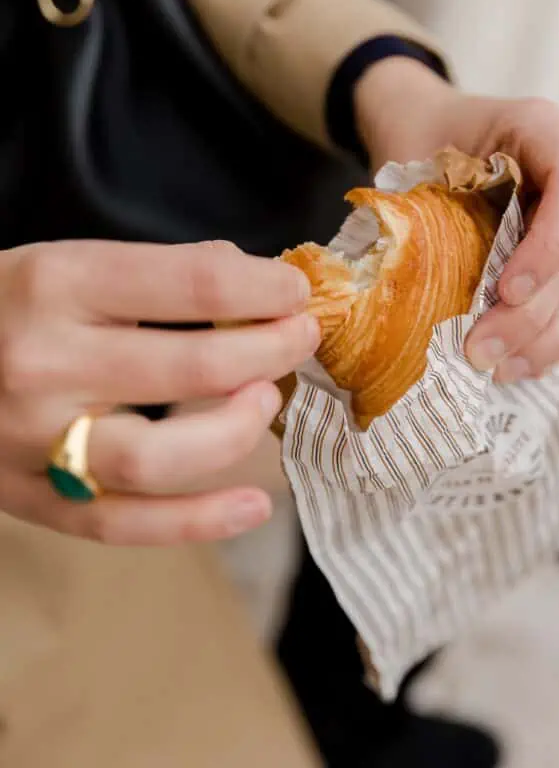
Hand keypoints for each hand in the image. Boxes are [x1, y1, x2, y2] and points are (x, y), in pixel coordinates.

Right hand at [0, 240, 317, 543]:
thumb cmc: (4, 307)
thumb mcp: (65, 262)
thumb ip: (156, 273)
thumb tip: (251, 279)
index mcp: (56, 283)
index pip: (190, 284)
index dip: (264, 288)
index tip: (296, 290)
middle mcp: (44, 362)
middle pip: (190, 370)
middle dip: (269, 350)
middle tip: (300, 337)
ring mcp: (34, 440)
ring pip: (158, 458)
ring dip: (235, 431)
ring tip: (265, 400)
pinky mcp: (31, 498)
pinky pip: (121, 523)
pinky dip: (197, 523)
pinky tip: (255, 505)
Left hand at [354, 58, 558, 381]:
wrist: (417, 127)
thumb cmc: (413, 135)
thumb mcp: (410, 153)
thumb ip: (419, 203)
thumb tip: (407, 277)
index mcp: (540, 130)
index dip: (551, 244)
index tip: (507, 290)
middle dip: (534, 311)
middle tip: (481, 350)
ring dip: (543, 336)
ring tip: (496, 368)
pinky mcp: (558, 254)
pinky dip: (544, 339)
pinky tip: (513, 366)